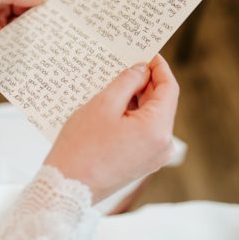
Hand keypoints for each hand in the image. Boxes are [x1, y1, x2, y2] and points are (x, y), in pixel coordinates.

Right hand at [44, 55, 178, 202]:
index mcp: (158, 129)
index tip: (147, 53)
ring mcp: (154, 157)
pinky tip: (112, 108)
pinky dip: (132, 117)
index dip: (159, 68)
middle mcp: (163, 145)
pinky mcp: (143, 163)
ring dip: (136, 100)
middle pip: (161, 104)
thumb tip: (141, 70)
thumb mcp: (102, 106)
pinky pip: (143, 132)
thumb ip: (126, 83)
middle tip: (125, 65)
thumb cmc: (82, 146)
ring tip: (113, 86)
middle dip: (145, 84)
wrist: (69, 187)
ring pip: (151, 118)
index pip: (169, 89)